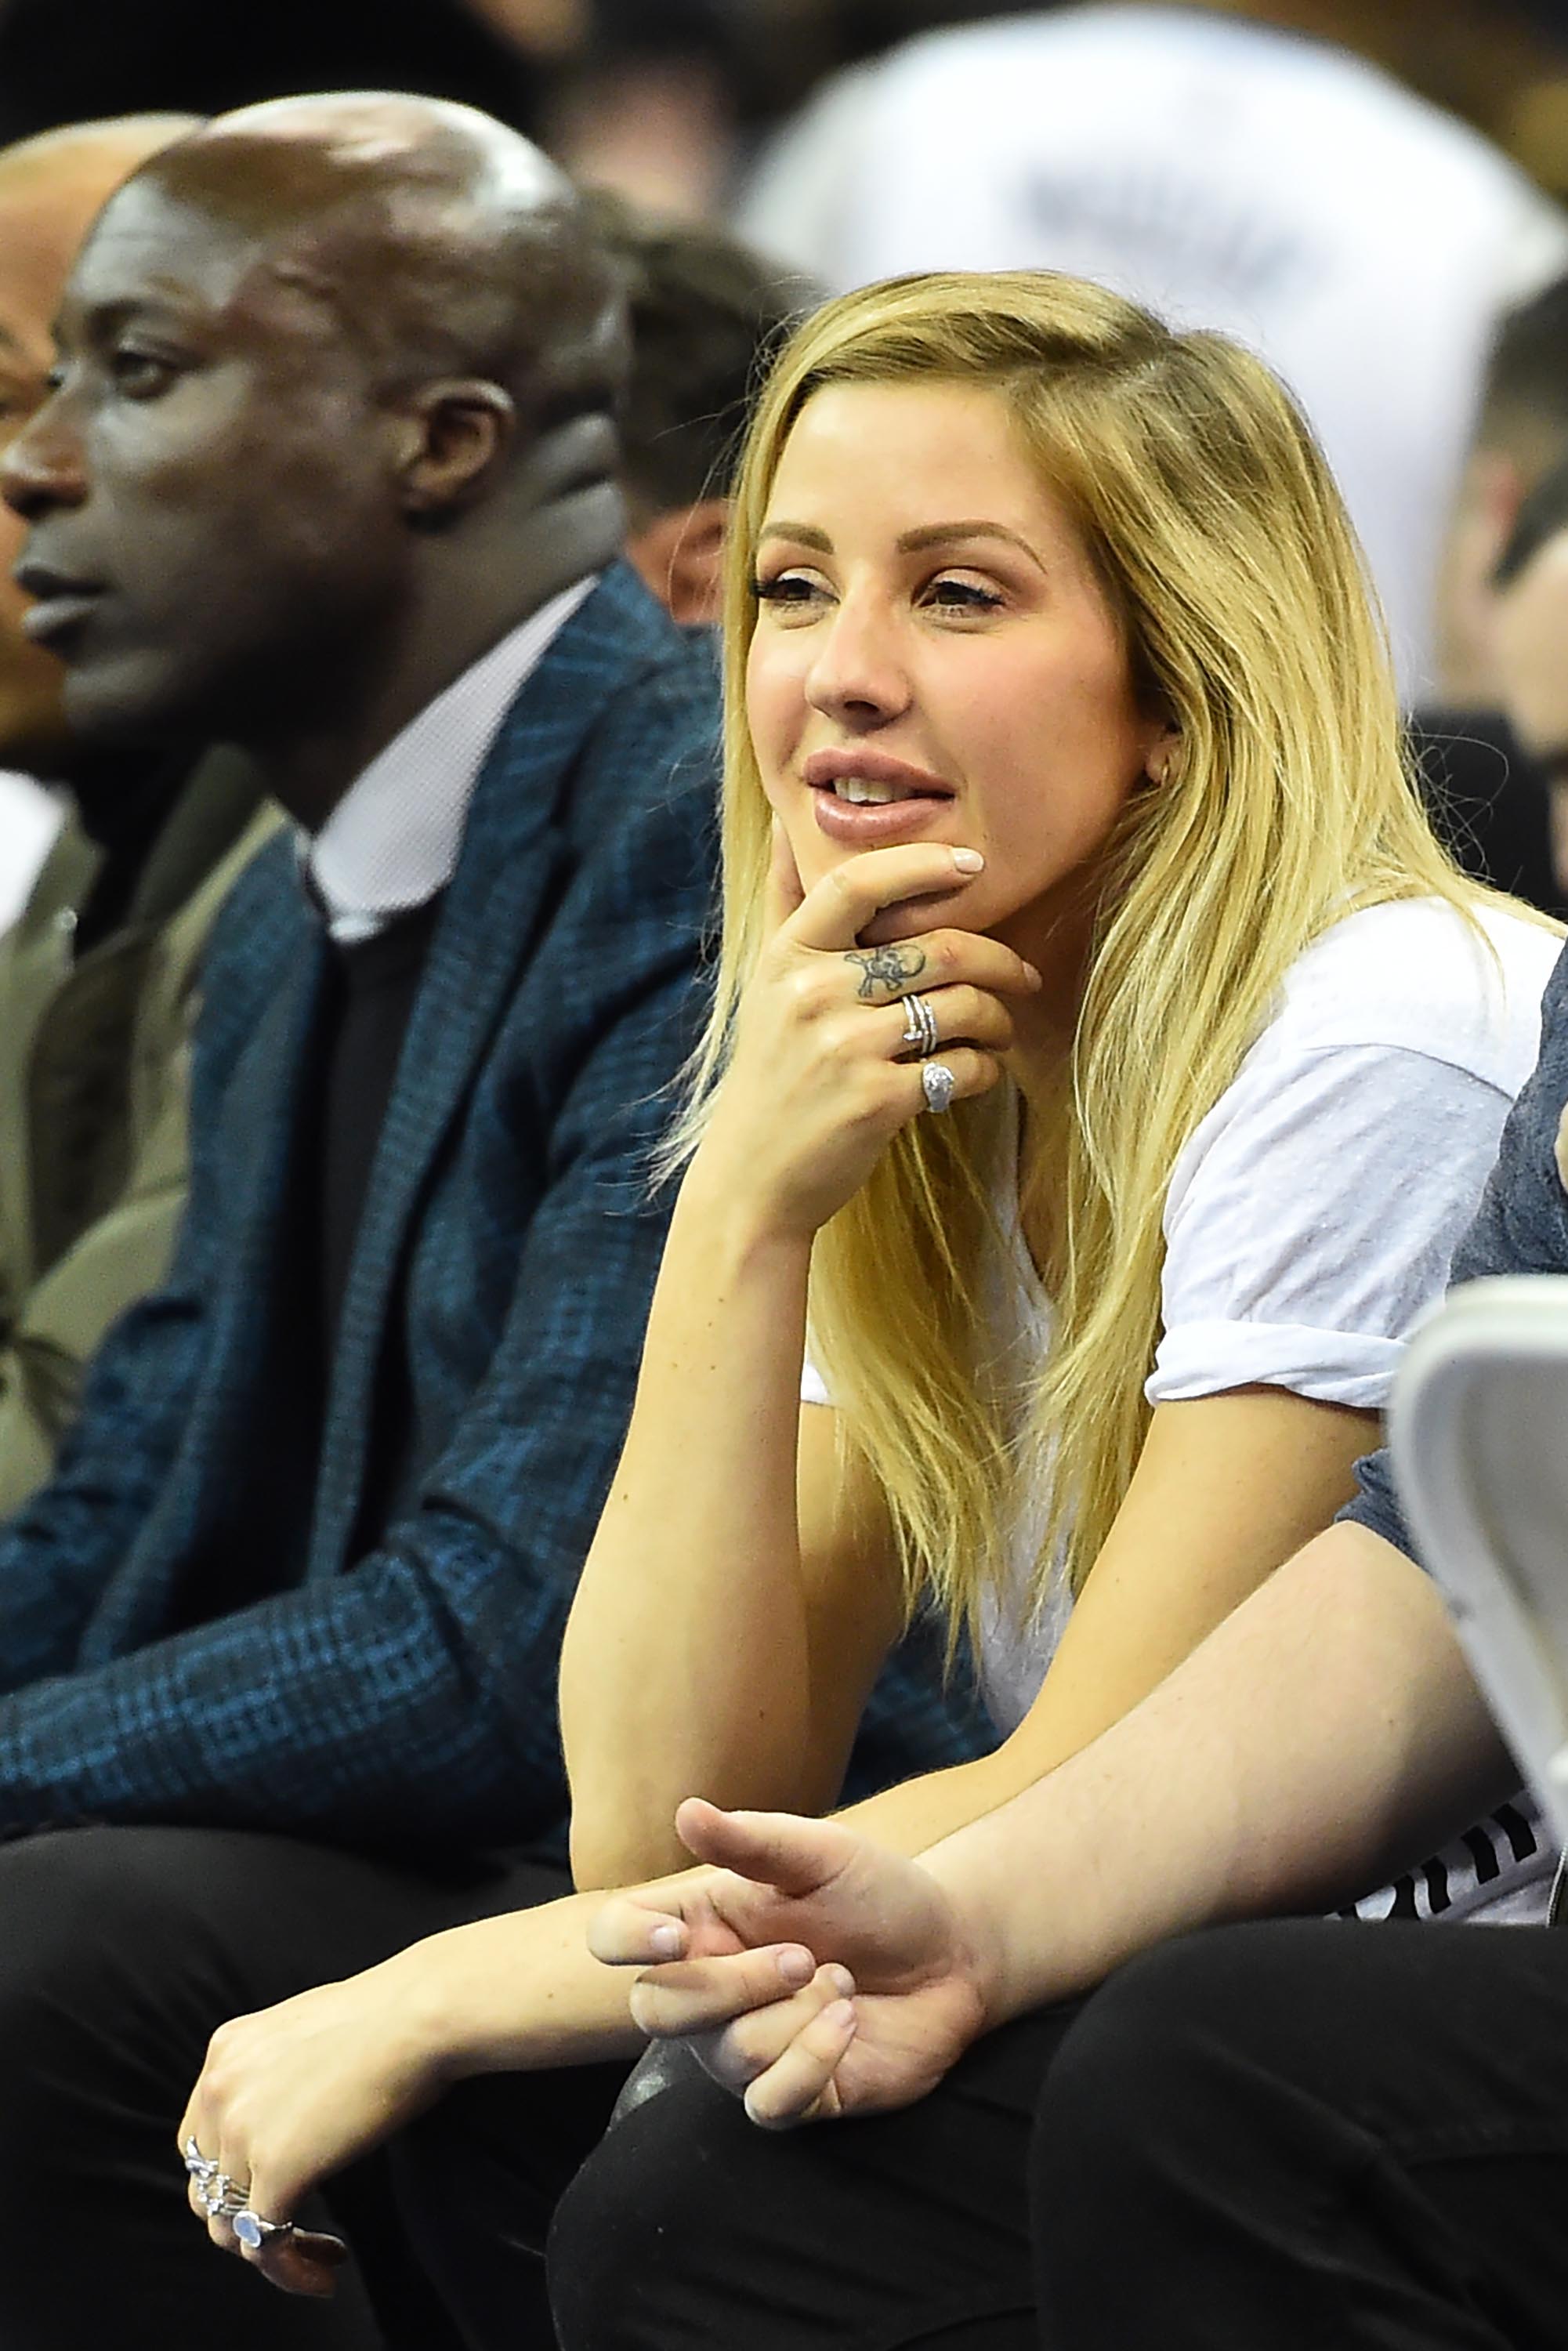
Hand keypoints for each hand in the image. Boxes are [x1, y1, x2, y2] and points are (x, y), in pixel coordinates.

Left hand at [177, 1960, 447, 2297]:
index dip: (233, 2181)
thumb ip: (279, 2073)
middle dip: (248, 2221)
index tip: (279, 2195)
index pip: (202, 2142)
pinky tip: (327, 2272)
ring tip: (320, 2259)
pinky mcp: (277, 2167)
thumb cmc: (390, 2017)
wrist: (420, 2013)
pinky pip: (265, 2245)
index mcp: (226, 2051)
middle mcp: (219, 2089)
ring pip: (230, 2228)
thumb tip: (293, 2118)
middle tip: (297, 2233)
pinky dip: (292, 2270)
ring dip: (272, 2254)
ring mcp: (242, 2130)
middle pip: (208, 2190)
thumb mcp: (308, 2033)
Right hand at [589, 1799, 991, 2125]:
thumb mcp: (822, 1855)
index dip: (624, 1941)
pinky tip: (847, 2023)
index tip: (676, 1936)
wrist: (951, 1953)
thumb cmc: (878, 1895)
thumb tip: (685, 1811)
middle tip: (803, 1955)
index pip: (615, 1936)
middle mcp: (707, 1991)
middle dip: (732, 1985)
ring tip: (841, 1981)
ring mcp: (743, 2050)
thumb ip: (753, 1840)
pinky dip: (813, 2059)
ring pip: (725, 2054)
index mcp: (700, 1923)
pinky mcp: (790, 2096)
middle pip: (655, 2008)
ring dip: (796, 2014)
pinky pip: (769, 2103)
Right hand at [696, 829, 1040, 1238]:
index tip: (974, 866)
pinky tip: (979, 1074)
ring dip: (999, 1019)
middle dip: (998, 959)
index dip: (922, 864)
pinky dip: (986, 1070)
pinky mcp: (878, 1101)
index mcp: (788, 958)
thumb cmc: (773, 1076)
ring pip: (961, 1006)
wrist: (752, 1180)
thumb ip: (785, 906)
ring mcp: (846, 1048)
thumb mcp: (765, 986)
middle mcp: (814, 995)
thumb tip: (783, 823)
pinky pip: (963, 1067)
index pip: (857, 883)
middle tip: (1022, 975)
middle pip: (936, 948)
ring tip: (1000, 1030)